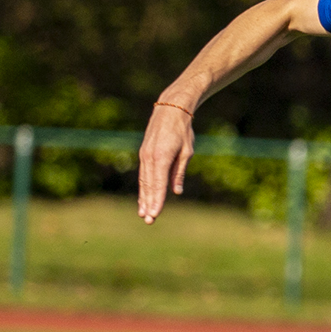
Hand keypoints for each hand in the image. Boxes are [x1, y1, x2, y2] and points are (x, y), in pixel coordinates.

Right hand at [137, 102, 196, 222]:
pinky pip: (143, 174)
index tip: (155, 214)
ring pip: (144, 181)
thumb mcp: (186, 152)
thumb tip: (175, 192)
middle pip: (148, 185)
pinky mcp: (144, 154)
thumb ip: (179, 172)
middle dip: (149, 203)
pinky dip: (143, 187)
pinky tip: (144, 198)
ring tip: (144, 214)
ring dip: (144, 198)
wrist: (170, 111)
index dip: (157, 200)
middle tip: (149, 221)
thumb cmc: (183, 131)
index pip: (158, 183)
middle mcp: (149, 157)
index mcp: (161, 157)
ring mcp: (144, 156)